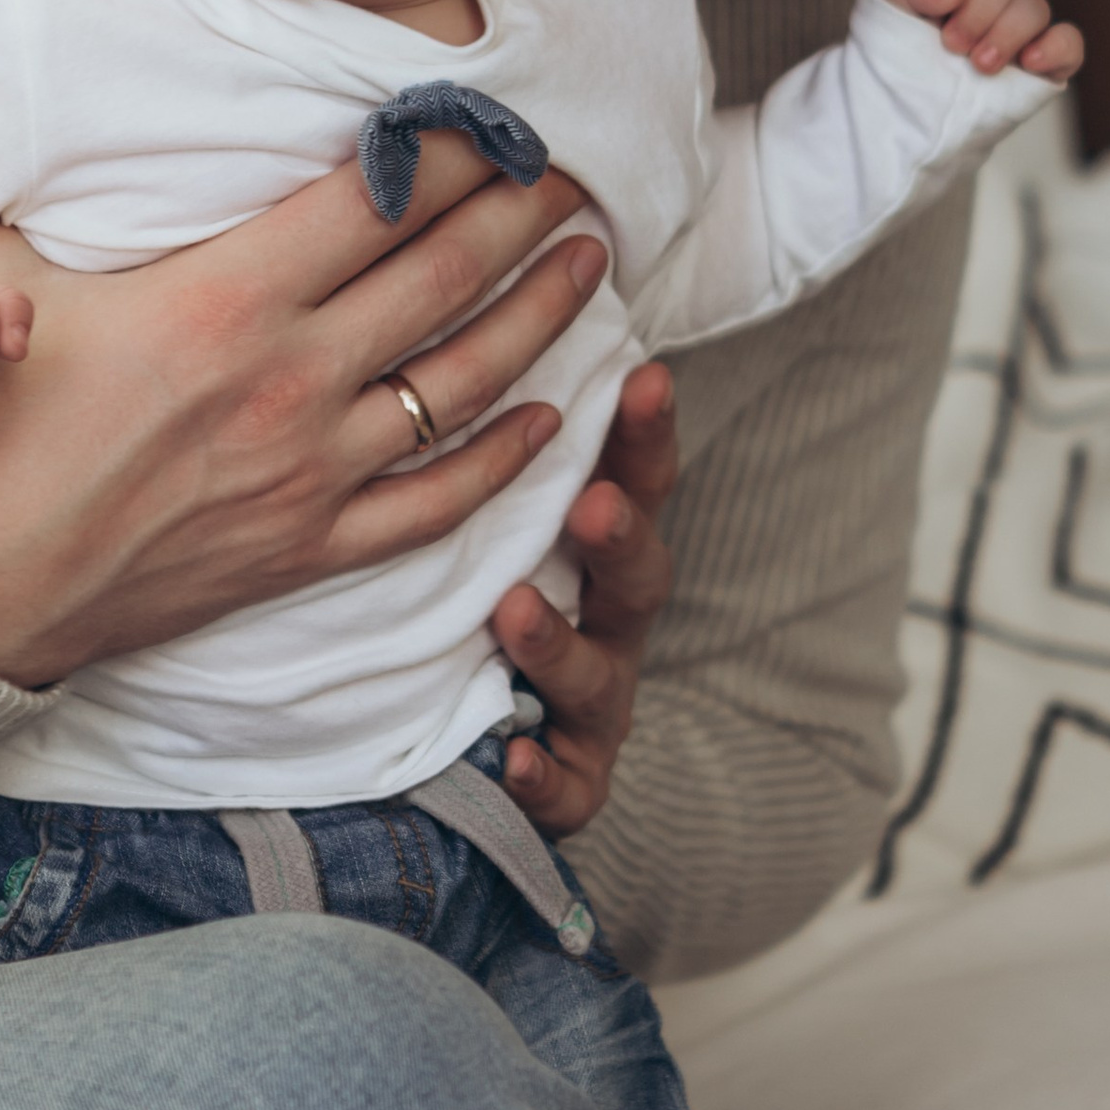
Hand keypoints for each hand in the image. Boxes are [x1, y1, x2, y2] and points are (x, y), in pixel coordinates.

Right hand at [0, 133, 609, 686]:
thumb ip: (60, 203)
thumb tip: (68, 124)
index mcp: (220, 298)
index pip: (375, 200)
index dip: (449, 150)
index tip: (495, 114)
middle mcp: (287, 380)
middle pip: (441, 276)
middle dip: (519, 215)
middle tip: (570, 173)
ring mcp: (309, 473)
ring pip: (464, 381)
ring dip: (540, 316)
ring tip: (587, 263)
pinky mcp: (309, 548)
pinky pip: (436, 501)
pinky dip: (506, 458)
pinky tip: (552, 417)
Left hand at [492, 360, 676, 837]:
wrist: (502, 741)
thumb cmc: (482, 594)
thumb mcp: (501, 517)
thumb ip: (501, 441)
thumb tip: (464, 323)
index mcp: (602, 547)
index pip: (636, 478)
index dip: (646, 433)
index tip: (644, 376)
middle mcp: (612, 620)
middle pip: (636, 573)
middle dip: (619, 537)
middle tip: (595, 503)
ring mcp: (598, 702)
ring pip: (595, 676)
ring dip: (560, 644)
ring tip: (517, 614)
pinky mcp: (573, 779)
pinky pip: (567, 786)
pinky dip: (544, 775)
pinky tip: (513, 758)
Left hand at [886, 0, 1083, 83]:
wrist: (908, 115)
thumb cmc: (898, 56)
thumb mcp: (890, 13)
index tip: (940, 6)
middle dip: (977, 12)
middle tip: (952, 46)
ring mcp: (1019, 28)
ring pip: (1035, 6)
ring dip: (1007, 33)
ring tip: (981, 65)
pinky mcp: (1044, 60)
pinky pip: (1068, 41)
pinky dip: (1054, 48)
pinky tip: (1028, 64)